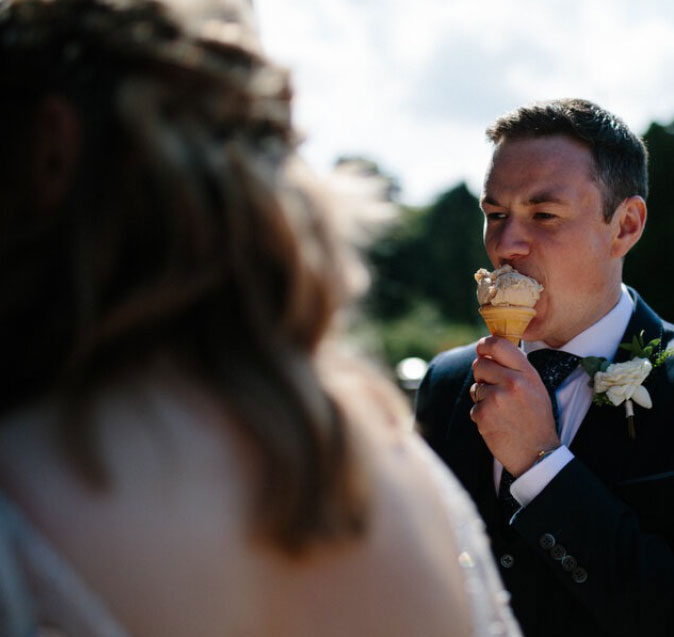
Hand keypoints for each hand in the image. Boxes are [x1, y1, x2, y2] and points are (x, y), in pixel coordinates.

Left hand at [470, 336, 559, 476]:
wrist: (537, 453)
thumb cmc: (535, 418)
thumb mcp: (534, 386)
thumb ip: (514, 368)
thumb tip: (484, 353)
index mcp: (527, 372)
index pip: (498, 344)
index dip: (485, 344)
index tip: (482, 349)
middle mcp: (512, 382)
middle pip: (479, 364)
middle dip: (482, 375)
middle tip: (495, 389)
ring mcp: (496, 398)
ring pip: (476, 387)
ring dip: (483, 397)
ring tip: (502, 410)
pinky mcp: (483, 414)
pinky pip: (474, 406)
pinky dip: (482, 415)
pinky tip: (497, 423)